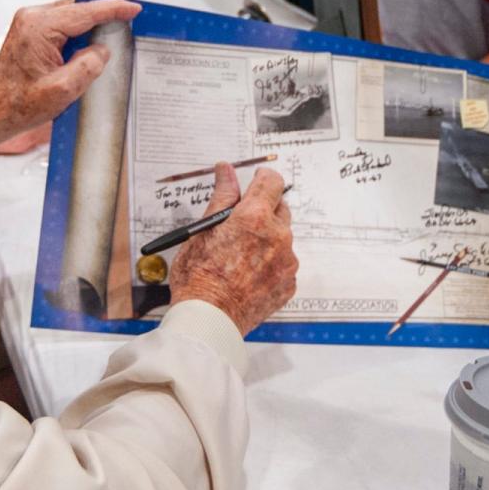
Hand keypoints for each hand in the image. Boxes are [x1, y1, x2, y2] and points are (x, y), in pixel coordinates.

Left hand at [0, 0, 140, 153]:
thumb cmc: (20, 105)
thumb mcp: (64, 90)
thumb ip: (88, 65)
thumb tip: (102, 49)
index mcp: (40, 27)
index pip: (86, 11)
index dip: (114, 8)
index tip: (134, 9)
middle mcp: (32, 18)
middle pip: (79, 7)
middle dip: (104, 14)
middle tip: (128, 23)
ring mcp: (28, 22)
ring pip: (71, 14)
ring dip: (91, 24)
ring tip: (112, 36)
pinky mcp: (28, 31)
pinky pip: (61, 23)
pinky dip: (78, 30)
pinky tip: (89, 44)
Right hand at [167, 164, 296, 334]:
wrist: (209, 319)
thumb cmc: (199, 277)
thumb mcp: (204, 230)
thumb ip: (222, 196)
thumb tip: (226, 170)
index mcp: (255, 217)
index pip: (272, 181)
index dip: (262, 178)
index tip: (255, 181)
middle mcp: (278, 236)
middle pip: (280, 209)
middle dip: (263, 210)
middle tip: (242, 223)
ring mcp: (287, 262)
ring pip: (282, 239)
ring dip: (268, 239)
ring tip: (241, 256)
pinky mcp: (289, 283)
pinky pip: (284, 264)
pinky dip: (271, 264)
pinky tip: (249, 274)